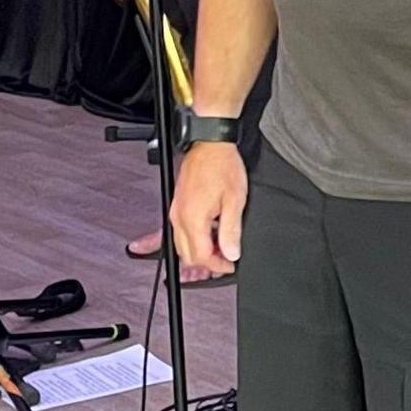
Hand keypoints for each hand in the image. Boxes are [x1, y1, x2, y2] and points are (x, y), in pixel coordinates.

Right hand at [167, 141, 247, 276]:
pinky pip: (180, 231)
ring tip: (219, 244)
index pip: (200, 256)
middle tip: (225, 257)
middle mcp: (179, 216)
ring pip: (181, 245)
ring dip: (200, 250)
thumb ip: (231, 231)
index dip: (217, 265)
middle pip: (187, 255)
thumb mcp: (235, 200)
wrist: (210, 144)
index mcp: (193, 218)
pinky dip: (194, 238)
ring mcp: (176, 211)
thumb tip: (231, 253)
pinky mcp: (177, 205)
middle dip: (207, 261)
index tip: (230, 264)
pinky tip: (209, 231)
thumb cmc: (222, 166)